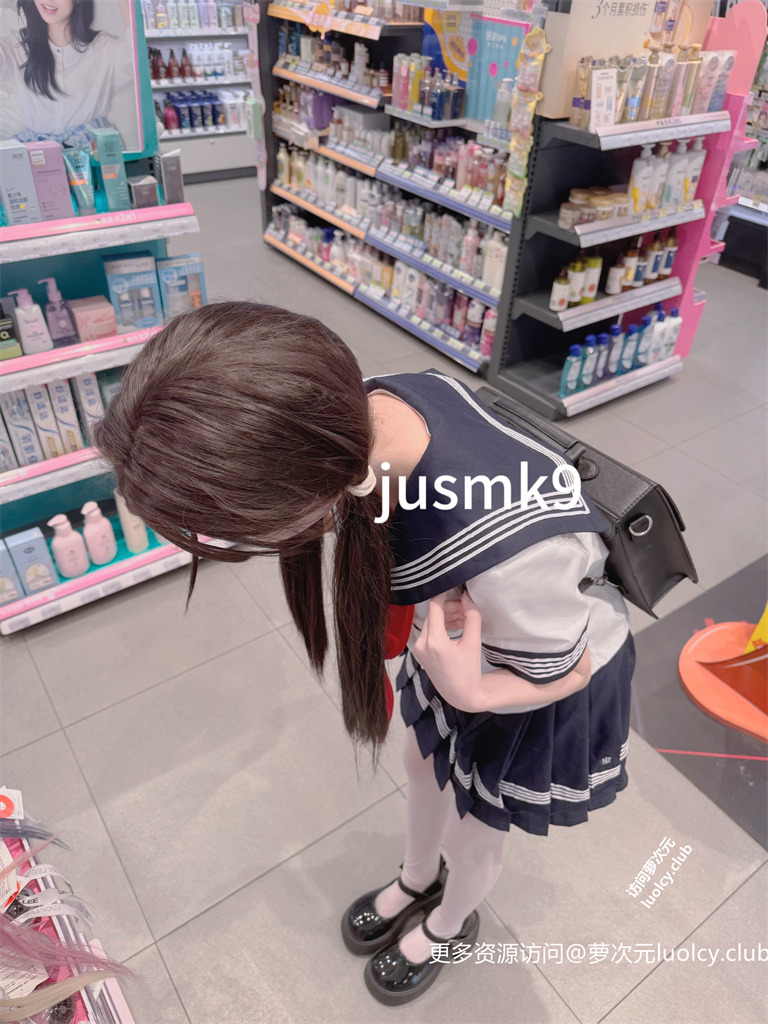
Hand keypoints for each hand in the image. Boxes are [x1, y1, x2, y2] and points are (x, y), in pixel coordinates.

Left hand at [412, 591, 483, 713]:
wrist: (460, 694)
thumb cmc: (469, 671)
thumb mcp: (473, 642)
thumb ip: (472, 616)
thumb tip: (468, 596)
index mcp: (434, 642)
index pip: (434, 607)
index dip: (443, 594)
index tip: (452, 585)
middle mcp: (422, 644)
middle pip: (434, 614)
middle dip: (450, 608)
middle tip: (467, 609)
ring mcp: (418, 648)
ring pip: (431, 622)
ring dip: (447, 617)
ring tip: (465, 619)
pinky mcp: (420, 652)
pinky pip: (429, 631)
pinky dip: (442, 626)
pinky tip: (457, 627)